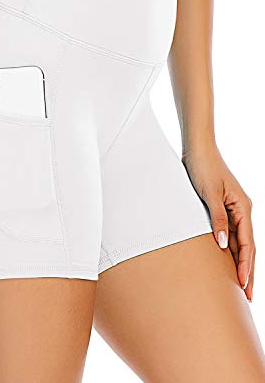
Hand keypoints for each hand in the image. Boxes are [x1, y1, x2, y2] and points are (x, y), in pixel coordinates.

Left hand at [182, 144, 253, 300]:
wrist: (197, 149)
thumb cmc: (203, 167)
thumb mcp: (209, 194)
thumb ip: (217, 219)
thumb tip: (222, 245)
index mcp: (243, 208)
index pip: (247, 244)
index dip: (246, 265)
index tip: (243, 285)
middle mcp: (241, 210)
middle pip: (247, 246)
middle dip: (248, 271)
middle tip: (247, 296)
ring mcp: (232, 209)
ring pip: (238, 241)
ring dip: (238, 262)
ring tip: (238, 284)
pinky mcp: (222, 207)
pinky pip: (228, 232)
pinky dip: (228, 248)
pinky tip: (225, 260)